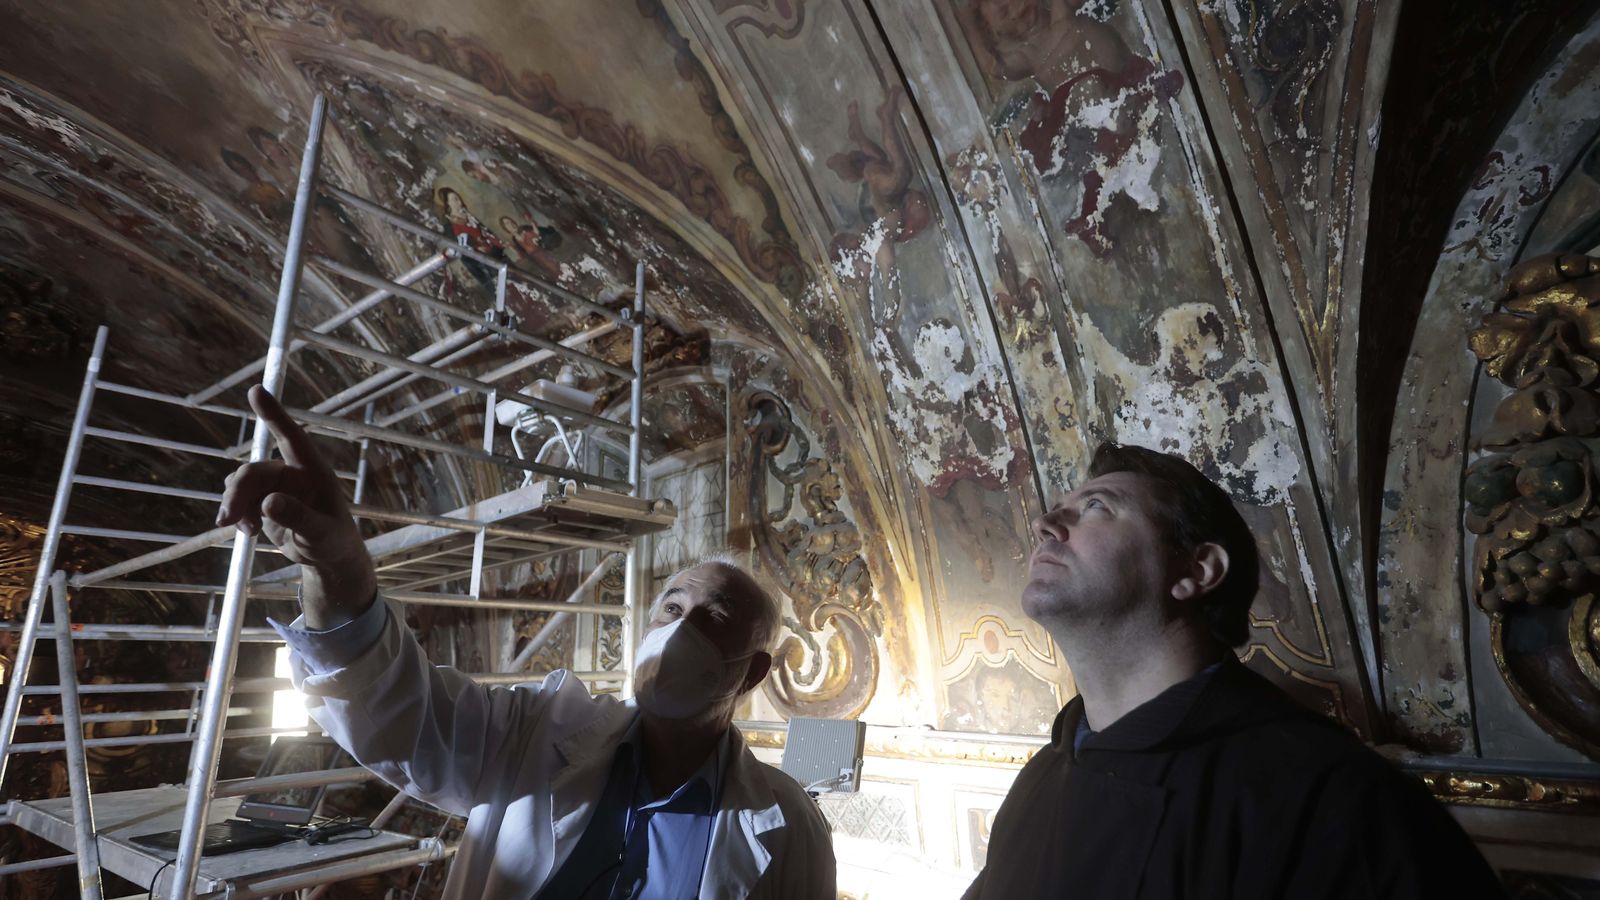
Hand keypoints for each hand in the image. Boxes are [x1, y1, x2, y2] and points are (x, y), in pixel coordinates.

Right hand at [216, 385, 375, 627]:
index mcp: (313, 471)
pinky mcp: (262, 500)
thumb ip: (298, 518)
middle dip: (236, 493)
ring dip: (233, 505)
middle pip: (253, 471)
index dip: (274, 414)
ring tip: (241, 529)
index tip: (255, 389)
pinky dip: (236, 515)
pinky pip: (238, 500)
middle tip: (226, 520)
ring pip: (240, 484)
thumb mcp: (320, 534)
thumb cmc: (333, 540)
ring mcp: (275, 485)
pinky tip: (248, 532)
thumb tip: (268, 502)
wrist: (326, 556)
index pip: (291, 437)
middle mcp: (292, 472)